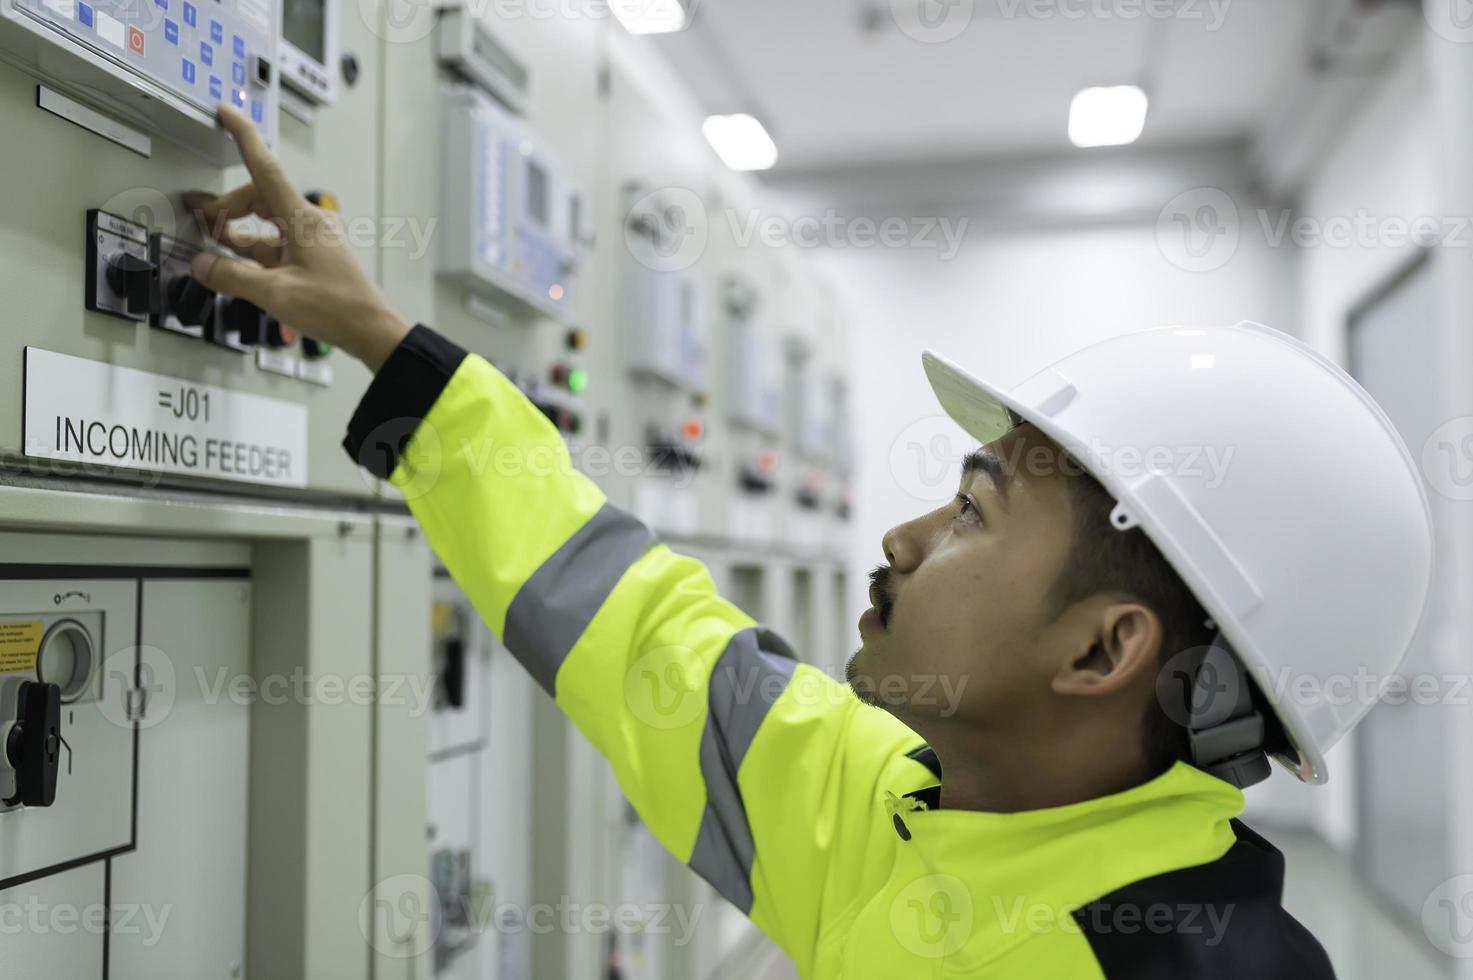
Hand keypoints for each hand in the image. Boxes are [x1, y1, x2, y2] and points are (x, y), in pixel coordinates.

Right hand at [182, 103, 411, 370]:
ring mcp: (313, 240)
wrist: (373, 331)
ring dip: (236, 230)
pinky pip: (275, 245)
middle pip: (258, 198)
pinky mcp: (314, 258)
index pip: (265, 167)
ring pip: (265, 224)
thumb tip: (203, 265)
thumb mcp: (276, 293)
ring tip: (208, 238)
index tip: (228, 112)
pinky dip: (252, 251)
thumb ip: (233, 277)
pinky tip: (233, 265)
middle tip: (197, 214)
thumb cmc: (337, 308)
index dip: (244, 136)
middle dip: (226, 206)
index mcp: (302, 219)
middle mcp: (309, 222)